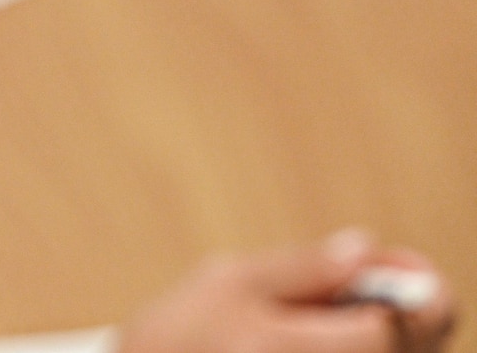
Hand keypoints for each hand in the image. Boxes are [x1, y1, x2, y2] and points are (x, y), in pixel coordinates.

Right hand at [121, 231, 454, 352]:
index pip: (392, 330)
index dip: (412, 295)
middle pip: (406, 350)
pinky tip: (323, 335)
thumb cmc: (177, 336)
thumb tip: (363, 247)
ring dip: (381, 330)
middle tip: (368, 276)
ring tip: (330, 309)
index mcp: (289, 351)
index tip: (403, 266)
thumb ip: (302, 267)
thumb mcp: (229, 281)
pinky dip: (361, 346)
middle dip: (397, 308)